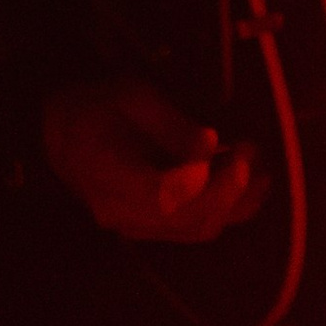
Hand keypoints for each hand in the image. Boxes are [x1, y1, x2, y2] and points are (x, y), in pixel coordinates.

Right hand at [42, 76, 269, 241]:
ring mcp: (136, 225)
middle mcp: (122, 212)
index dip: (196, 184)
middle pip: (185, 219)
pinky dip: (226, 209)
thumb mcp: (131, 96)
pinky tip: (249, 186)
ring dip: (236, 202)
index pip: (157, 196)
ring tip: (262, 171)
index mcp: (107, 174)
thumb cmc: (97, 107)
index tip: (226, 156)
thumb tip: (211, 145)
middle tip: (254, 152)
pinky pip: (193, 228)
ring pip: (195, 228)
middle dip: (230, 188)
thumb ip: (171, 123)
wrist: (62, 134)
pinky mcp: (150, 226)